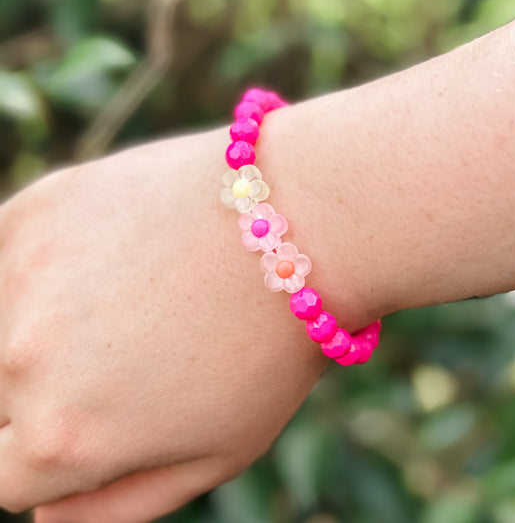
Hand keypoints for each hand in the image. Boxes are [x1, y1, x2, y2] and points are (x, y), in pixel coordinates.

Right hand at [0, 128, 329, 521]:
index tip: (101, 410)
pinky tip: (112, 254)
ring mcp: (21, 278)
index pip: (8, 475)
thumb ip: (118, 503)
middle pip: (4, 401)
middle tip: (129, 347)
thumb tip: (48, 510)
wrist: (294, 224)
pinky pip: (13, 259)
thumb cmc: (269, 345)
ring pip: (3, 327)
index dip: (59, 446)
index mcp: (63, 439)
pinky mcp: (34, 212)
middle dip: (55, 387)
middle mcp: (20, 363)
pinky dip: (48, 267)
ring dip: (46, 322)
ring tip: (128, 294)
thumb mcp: (216, 454)